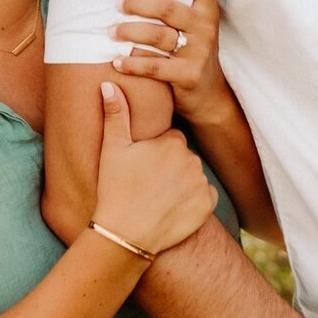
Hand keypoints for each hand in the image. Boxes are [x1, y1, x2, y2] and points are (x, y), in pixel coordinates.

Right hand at [89, 81, 216, 255]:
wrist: (126, 234)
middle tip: (147, 183)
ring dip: (181, 184)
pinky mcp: (208, 205)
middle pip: (183, 158)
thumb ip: (115, 114)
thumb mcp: (111, 149)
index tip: (141, 167)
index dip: (155, 153)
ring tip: (158, 198)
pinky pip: (204, 197)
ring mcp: (202, 183)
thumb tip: (109, 83)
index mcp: (171, 142)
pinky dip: (193, 202)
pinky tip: (172, 209)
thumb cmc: (115, 189)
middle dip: (169, 167)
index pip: (170, 140)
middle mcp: (191, 159)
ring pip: (193, 177)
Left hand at [111, 0, 233, 130]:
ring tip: (112, 32)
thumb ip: (176, 9)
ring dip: (129, 32)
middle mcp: (205, 28)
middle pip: (167, 8)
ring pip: (157, 36)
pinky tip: (116, 62)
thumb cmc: (191, 54)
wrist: (210, 96)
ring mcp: (198, 52)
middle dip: (138, 4)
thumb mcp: (193, 28)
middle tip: (118, 3)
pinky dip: (131, 63)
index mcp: (207, 11)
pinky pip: (153, 66)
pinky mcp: (188, 75)